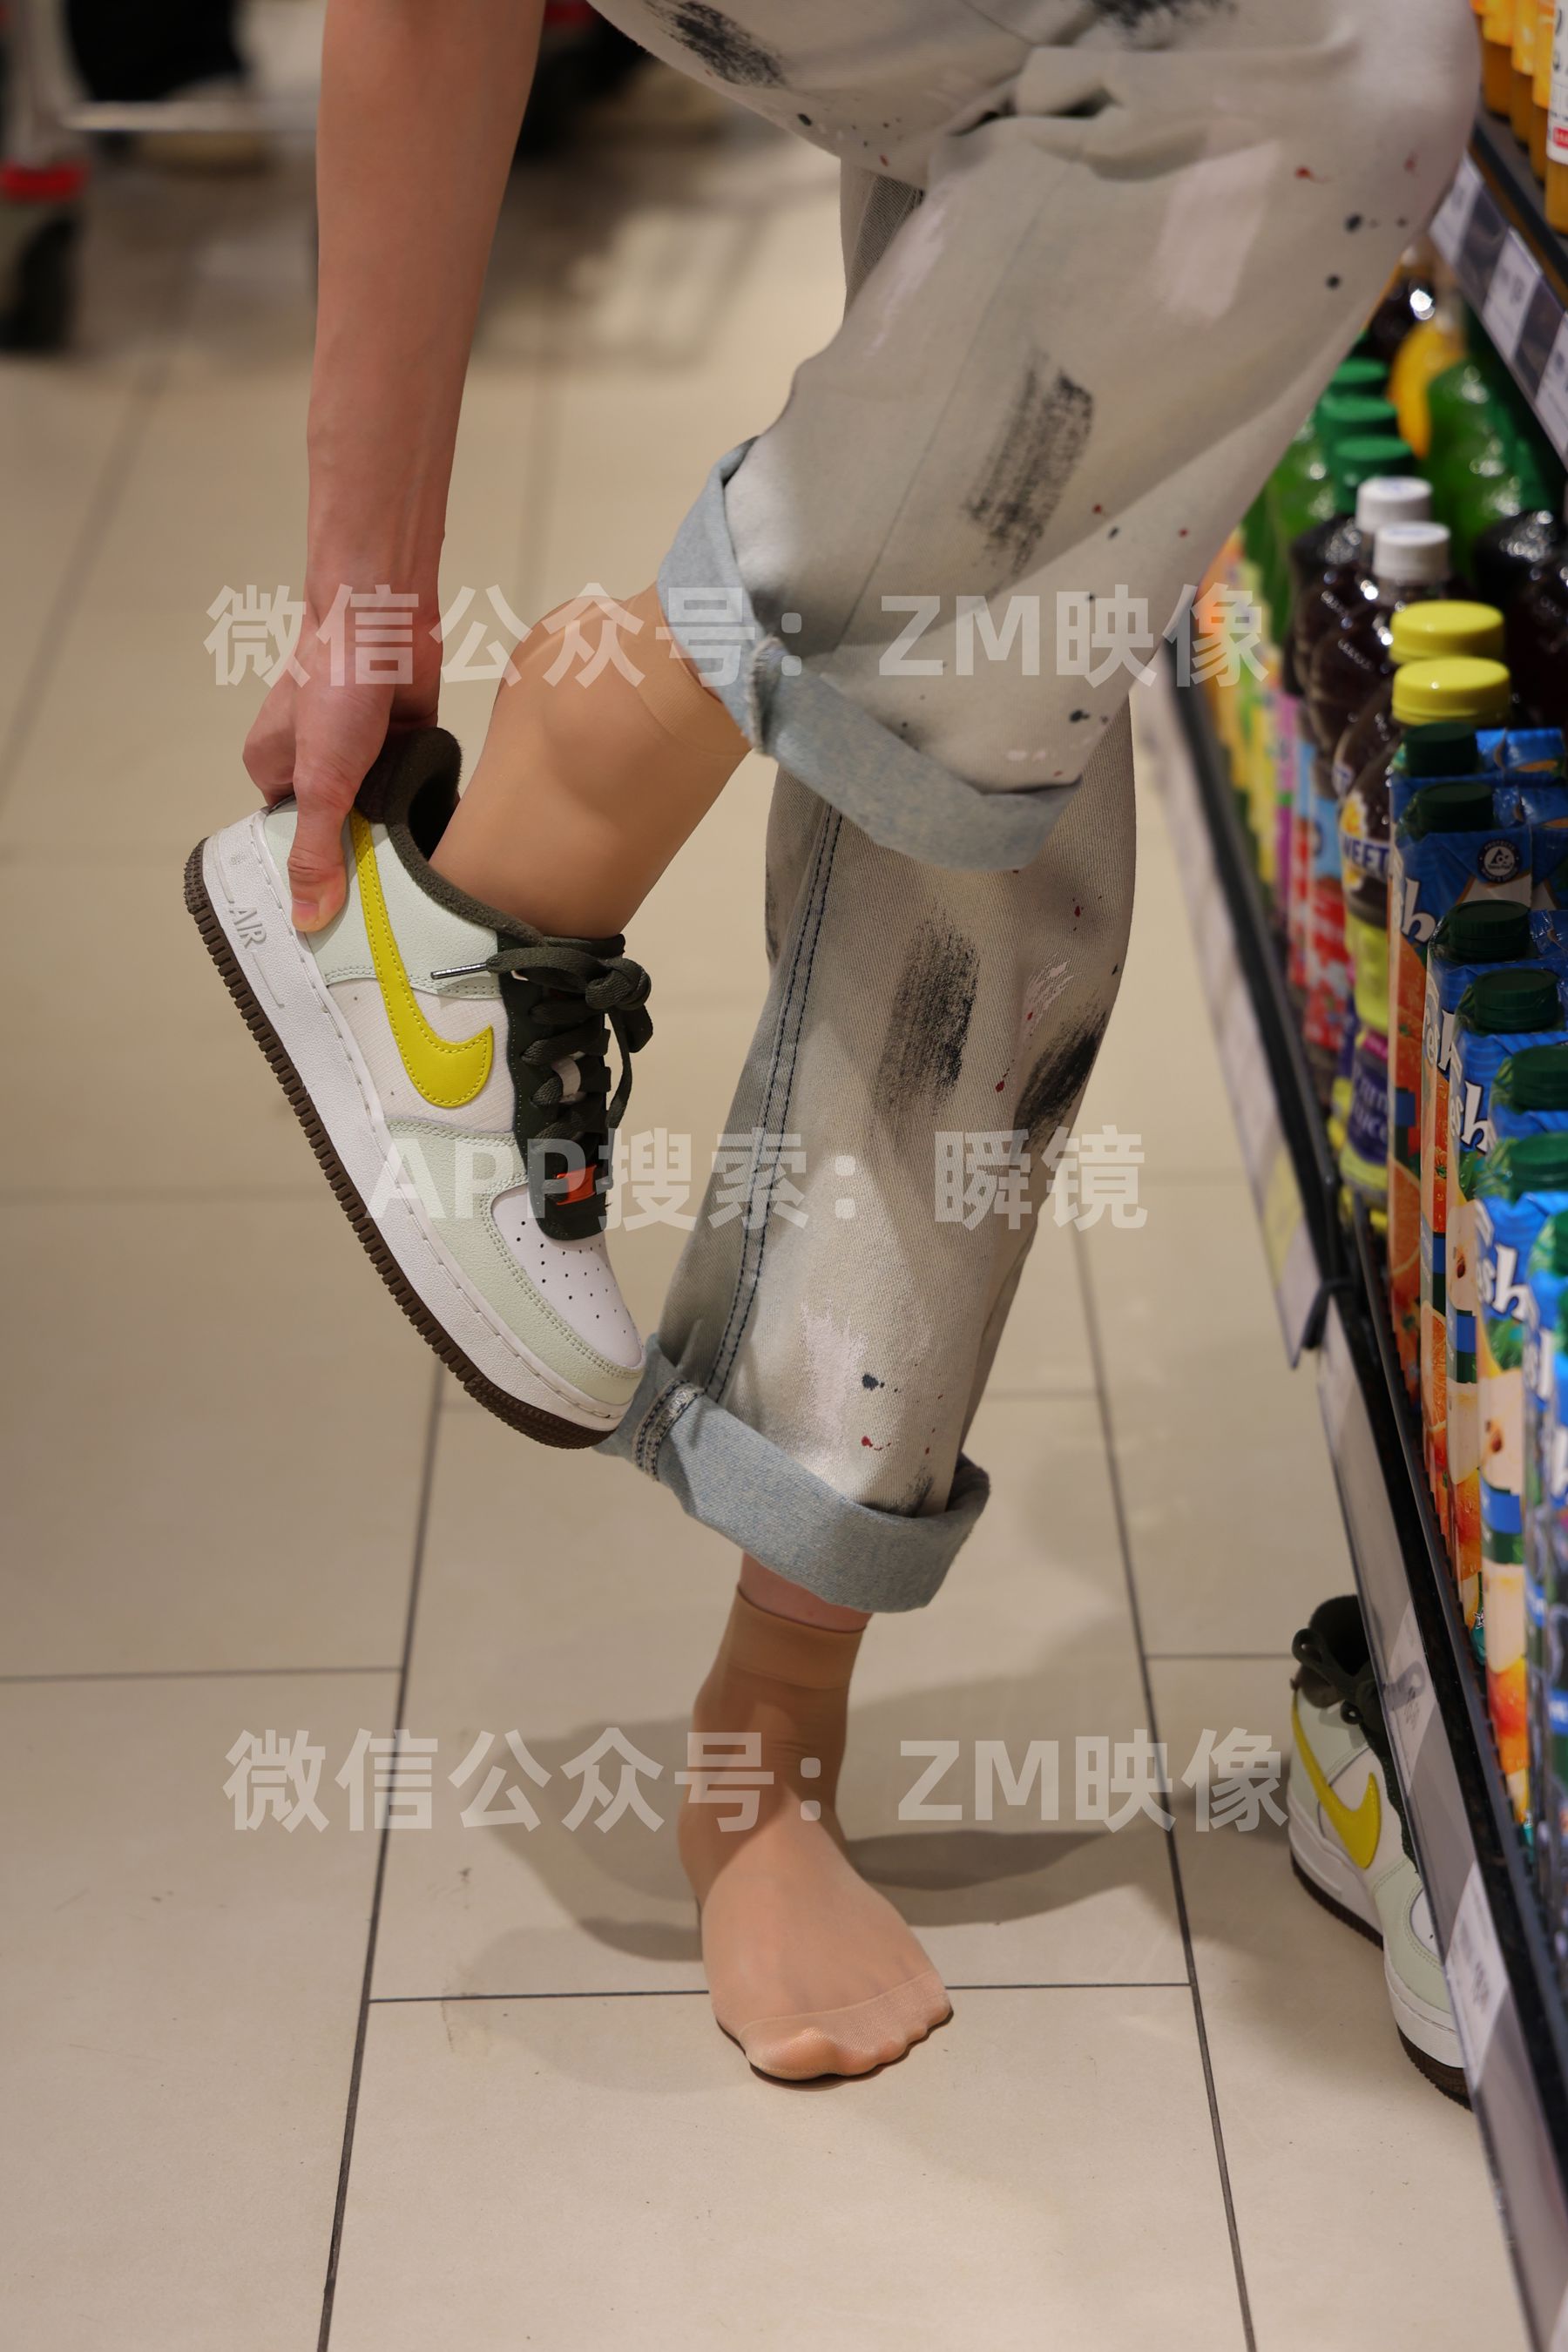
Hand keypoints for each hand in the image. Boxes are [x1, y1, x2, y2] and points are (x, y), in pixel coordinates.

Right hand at [243, 589, 440, 929]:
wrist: (383, 615)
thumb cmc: (335, 687)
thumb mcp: (319, 782)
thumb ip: (315, 850)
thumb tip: (308, 919)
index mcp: (273, 768)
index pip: (291, 839)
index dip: (315, 876)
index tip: (342, 918)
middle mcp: (314, 762)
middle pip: (340, 829)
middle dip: (363, 860)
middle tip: (392, 910)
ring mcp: (361, 751)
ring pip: (381, 810)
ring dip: (400, 834)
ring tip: (422, 886)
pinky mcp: (404, 739)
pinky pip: (416, 786)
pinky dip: (427, 805)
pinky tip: (445, 843)